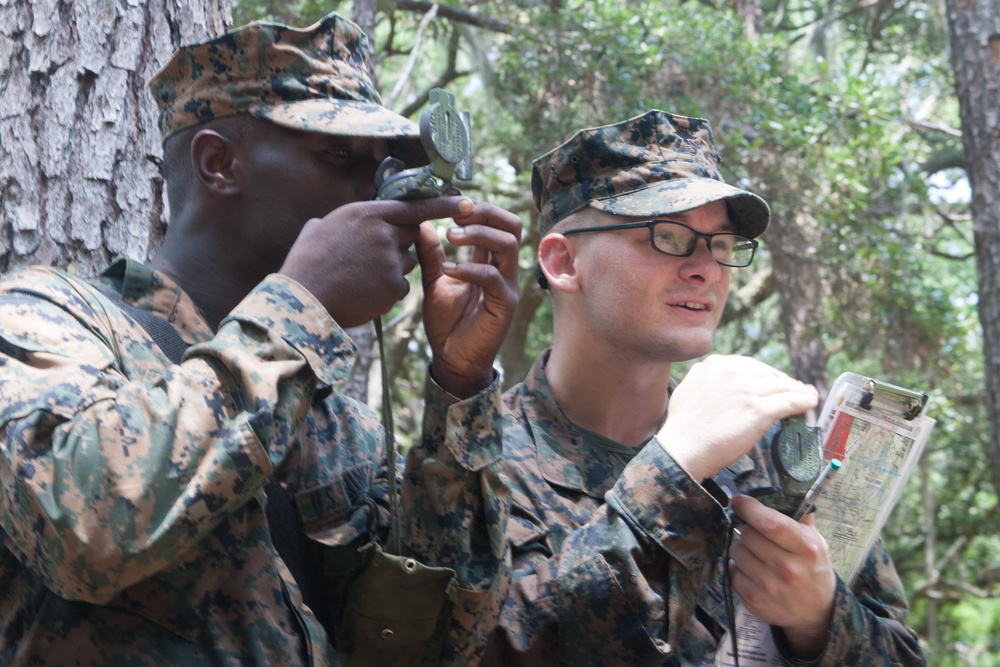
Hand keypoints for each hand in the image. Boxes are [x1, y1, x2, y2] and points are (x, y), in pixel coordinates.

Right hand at [279, 198, 476, 327]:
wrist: (303, 301)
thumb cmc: (305, 264)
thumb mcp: (317, 230)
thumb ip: (338, 223)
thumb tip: (331, 224)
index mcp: (367, 214)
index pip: (415, 205)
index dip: (443, 205)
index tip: (467, 202)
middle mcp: (384, 233)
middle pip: (412, 235)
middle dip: (400, 244)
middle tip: (372, 257)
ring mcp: (391, 260)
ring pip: (407, 263)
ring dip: (392, 270)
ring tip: (361, 279)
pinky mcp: (394, 286)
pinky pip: (401, 287)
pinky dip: (386, 292)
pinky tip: (364, 294)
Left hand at [416, 200, 520, 397]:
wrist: (451, 359)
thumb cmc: (447, 322)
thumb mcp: (434, 281)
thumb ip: (431, 254)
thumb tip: (422, 222)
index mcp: (488, 260)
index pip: (496, 221)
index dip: (477, 208)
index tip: (451, 204)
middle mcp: (502, 269)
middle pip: (512, 225)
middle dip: (486, 212)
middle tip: (457, 214)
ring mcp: (506, 285)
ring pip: (508, 244)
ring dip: (479, 234)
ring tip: (451, 237)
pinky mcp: (504, 304)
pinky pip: (493, 277)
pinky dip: (469, 269)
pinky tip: (448, 270)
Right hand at [657, 355, 817, 479]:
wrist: (682, 449)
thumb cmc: (683, 427)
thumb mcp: (688, 388)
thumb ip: (705, 377)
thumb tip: (719, 375)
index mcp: (715, 365)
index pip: (751, 365)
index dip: (767, 375)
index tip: (774, 382)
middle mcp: (732, 373)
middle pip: (769, 374)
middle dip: (783, 382)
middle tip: (794, 390)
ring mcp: (747, 391)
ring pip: (782, 387)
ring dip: (798, 391)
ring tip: (806, 396)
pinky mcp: (759, 411)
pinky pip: (790, 402)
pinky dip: (804, 401)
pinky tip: (811, 402)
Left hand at [729, 494, 836, 657]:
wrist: (816, 611)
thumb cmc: (813, 569)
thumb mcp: (816, 541)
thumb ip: (800, 517)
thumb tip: (785, 491)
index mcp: (805, 548)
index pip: (770, 523)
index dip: (750, 508)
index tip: (739, 500)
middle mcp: (787, 568)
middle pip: (748, 534)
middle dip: (745, 528)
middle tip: (752, 531)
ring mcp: (769, 586)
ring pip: (736, 551)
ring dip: (740, 547)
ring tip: (754, 551)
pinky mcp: (754, 599)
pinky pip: (732, 571)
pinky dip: (737, 567)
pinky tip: (751, 569)